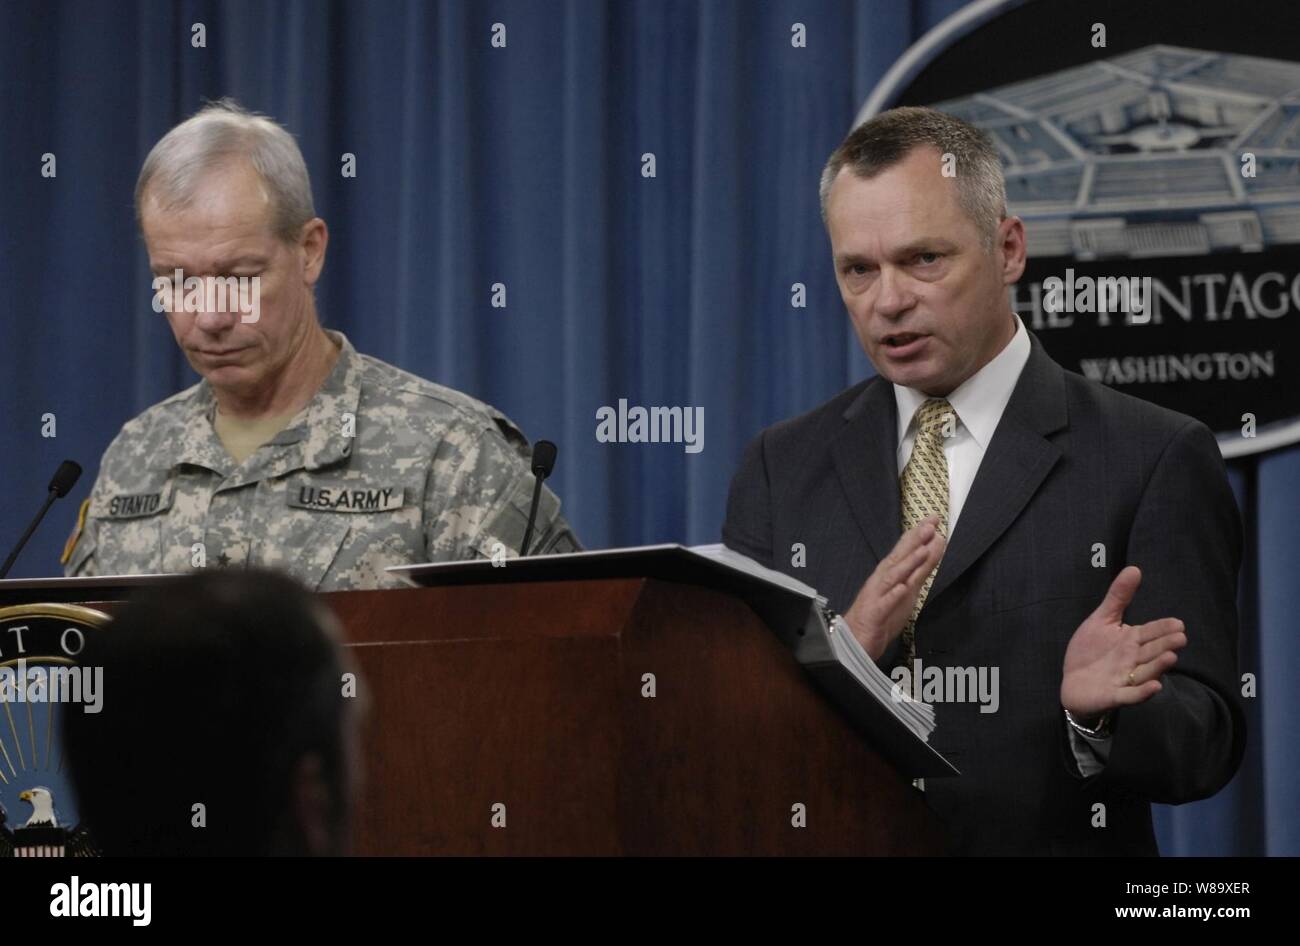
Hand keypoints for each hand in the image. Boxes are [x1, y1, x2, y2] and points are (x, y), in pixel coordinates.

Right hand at [843, 515, 945, 659]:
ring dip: (906, 564)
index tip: (933, 519)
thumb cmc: (881, 614)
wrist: (855, 639)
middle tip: (929, 526)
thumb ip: (920, 569)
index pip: (905, 550)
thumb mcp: (907, 590)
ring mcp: (876, 596)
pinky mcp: (874, 614)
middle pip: (899, 558)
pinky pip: (884, 604)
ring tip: (921, 551)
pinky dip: (892, 595)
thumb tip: (934, 547)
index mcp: (889, 574)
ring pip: (892, 578)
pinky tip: (902, 588)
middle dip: (914, 542)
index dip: (918, 534)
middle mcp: (882, 581)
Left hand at [1060, 565, 1186, 722]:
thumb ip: (1118, 597)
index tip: (1178, 623)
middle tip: (1181, 638)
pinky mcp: (1114, 695)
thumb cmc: (1090, 651)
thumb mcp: (1102, 620)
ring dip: (1158, 666)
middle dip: (1165, 645)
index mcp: (1131, 641)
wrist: (1073, 683)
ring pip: (1145, 672)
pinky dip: (1142, 692)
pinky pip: (1131, 695)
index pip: (1150, 632)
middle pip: (1152, 652)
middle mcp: (1133, 660)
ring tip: (1171, 657)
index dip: (1162, 628)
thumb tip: (1134, 569)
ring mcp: (1125, 679)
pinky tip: (1154, 686)